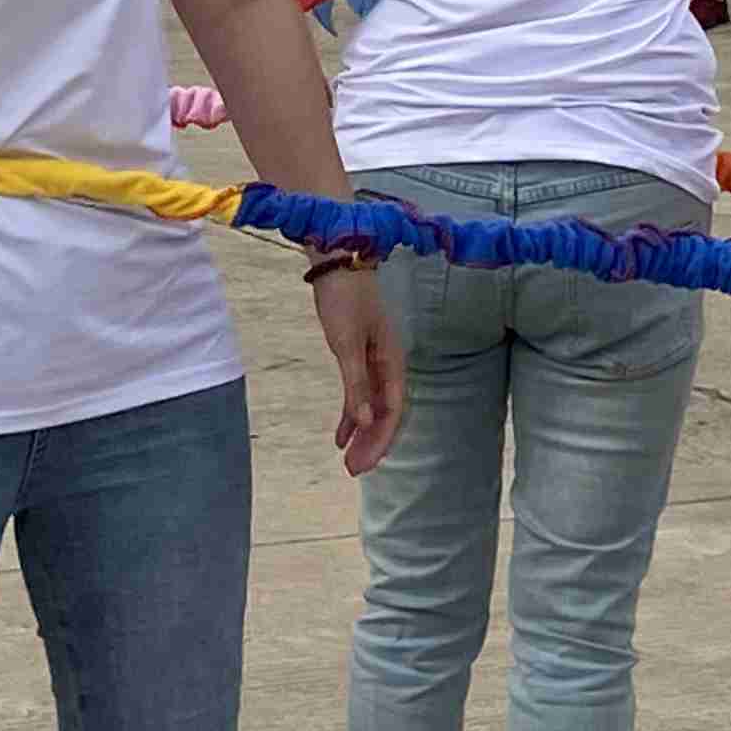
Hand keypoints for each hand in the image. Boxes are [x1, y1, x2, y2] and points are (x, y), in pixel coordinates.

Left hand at [314, 267, 403, 475]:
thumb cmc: (344, 299)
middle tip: (354, 470)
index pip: (391, 412)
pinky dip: (350, 413)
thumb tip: (362, 422)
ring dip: (361, 432)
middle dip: (372, 443)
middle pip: (384, 413)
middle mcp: (387, 364)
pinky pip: (359, 393)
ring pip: (372, 406)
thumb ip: (355, 385)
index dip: (380, 440)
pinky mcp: (359, 354)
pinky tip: (340, 433)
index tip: (364, 465)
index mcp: (392, 362)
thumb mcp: (346, 344)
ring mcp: (374, 360)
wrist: (337, 260)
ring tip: (348, 459)